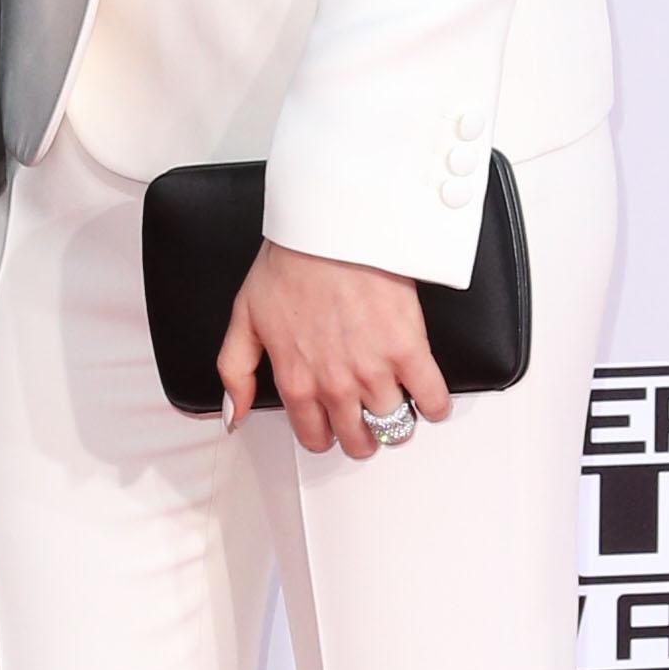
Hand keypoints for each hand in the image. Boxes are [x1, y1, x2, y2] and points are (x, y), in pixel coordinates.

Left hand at [216, 241, 451, 461]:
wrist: (329, 229)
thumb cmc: (290, 264)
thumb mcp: (244, 319)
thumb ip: (235, 374)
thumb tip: (234, 414)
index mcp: (296, 381)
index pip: (315, 438)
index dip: (326, 435)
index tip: (333, 424)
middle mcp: (335, 384)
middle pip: (359, 440)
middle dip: (362, 435)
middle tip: (366, 416)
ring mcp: (374, 370)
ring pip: (394, 427)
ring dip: (397, 422)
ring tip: (396, 402)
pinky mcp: (408, 350)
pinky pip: (432, 399)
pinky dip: (434, 405)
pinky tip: (427, 397)